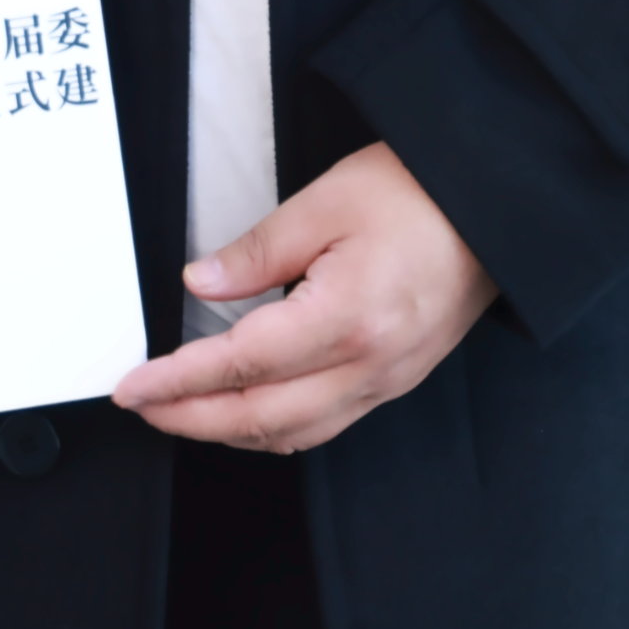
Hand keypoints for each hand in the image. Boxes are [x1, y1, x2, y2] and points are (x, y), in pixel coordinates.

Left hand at [111, 140, 496, 453]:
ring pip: (293, 434)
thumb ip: (256, 254)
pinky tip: (248, 411)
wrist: (494, 207)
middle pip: (260, 417)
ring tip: (182, 411)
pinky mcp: (397, 380)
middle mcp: (369, 365)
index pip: (240, 364)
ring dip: (229, 431)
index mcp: (347, 318)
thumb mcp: (323, 203)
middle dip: (190, 419)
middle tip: (143, 407)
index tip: (134, 386)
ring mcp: (387, 381)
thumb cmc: (417, 194)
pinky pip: (326, 425)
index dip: (177, 382)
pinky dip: (275, 428)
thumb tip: (199, 284)